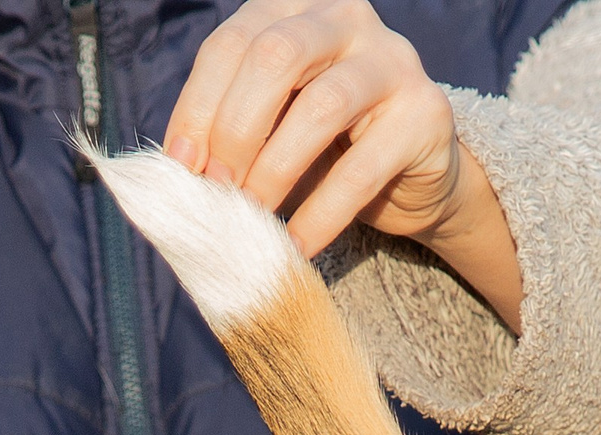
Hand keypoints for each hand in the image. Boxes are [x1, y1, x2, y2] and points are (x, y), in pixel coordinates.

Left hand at [163, 0, 522, 329]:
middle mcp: (345, 19)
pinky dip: (320, 215)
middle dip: (235, 130)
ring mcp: (392, 60)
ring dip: (274, 171)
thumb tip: (175, 172)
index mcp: (293, 10)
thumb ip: (225, 132)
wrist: (407, 176)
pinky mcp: (426, 114)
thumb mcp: (267, 126)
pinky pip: (362, 168)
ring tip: (253, 216)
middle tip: (218, 189)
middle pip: (275, 56)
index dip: (197, 106)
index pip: (231, 44)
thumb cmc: (321, 146)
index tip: (180, 166)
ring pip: (322, 106)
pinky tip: (295, 245)